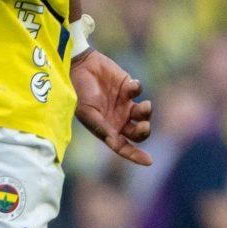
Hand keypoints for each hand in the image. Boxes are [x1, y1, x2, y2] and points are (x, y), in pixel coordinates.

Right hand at [70, 47, 152, 166]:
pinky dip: (137, 89)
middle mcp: (118, 118)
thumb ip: (102, 127)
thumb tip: (114, 143)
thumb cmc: (78, 92)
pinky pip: (139, 91)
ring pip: (144, 113)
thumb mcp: (87, 112)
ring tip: (144, 106)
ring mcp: (124, 103)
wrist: (78, 66)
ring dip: (147, 112)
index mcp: (107, 129)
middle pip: (138, 132)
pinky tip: (130, 84)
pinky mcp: (128, 86)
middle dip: (144, 131)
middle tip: (143, 125)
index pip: (123, 146)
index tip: (149, 161)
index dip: (135, 155)